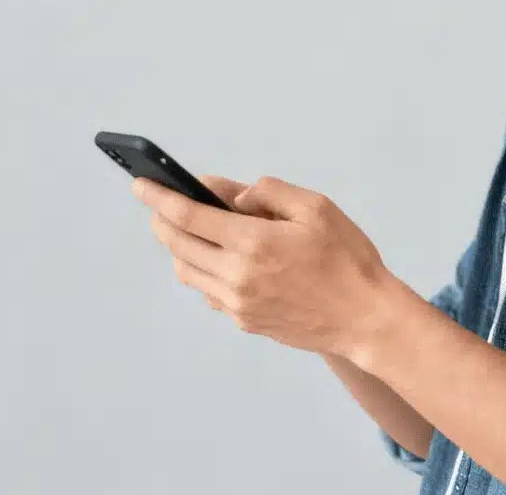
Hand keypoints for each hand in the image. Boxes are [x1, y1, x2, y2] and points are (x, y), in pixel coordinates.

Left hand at [134, 174, 395, 356]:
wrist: (364, 317)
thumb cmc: (348, 259)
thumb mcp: (317, 208)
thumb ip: (269, 193)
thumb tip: (230, 196)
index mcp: (254, 242)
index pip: (189, 216)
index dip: (160, 197)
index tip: (140, 184)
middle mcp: (237, 275)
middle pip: (178, 245)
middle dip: (162, 221)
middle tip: (159, 206)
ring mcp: (237, 303)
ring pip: (188, 272)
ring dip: (180, 249)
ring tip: (191, 233)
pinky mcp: (244, 321)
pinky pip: (209, 293)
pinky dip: (205, 272)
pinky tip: (223, 262)